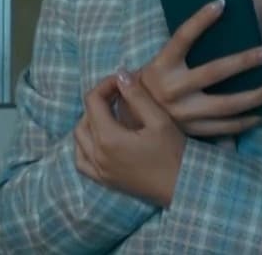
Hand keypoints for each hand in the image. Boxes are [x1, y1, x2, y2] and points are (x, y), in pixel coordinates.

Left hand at [73, 70, 185, 207]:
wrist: (182, 187)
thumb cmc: (173, 153)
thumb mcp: (158, 120)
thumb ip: (137, 95)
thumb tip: (120, 74)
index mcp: (108, 139)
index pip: (93, 101)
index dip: (106, 85)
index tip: (123, 80)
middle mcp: (97, 156)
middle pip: (85, 117)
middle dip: (99, 100)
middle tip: (119, 93)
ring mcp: (99, 171)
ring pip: (79, 139)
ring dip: (90, 120)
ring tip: (110, 113)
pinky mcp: (105, 181)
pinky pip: (82, 161)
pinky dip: (84, 146)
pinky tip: (99, 139)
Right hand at [120, 0, 261, 137]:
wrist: (128, 126)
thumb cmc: (147, 88)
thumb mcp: (156, 65)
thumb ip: (179, 53)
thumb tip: (212, 27)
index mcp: (161, 66)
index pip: (182, 36)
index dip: (201, 19)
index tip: (222, 3)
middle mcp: (172, 89)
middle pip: (215, 72)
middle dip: (246, 61)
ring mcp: (184, 114)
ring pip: (228, 105)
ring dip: (258, 95)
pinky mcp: (192, 132)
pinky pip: (226, 128)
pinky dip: (248, 121)